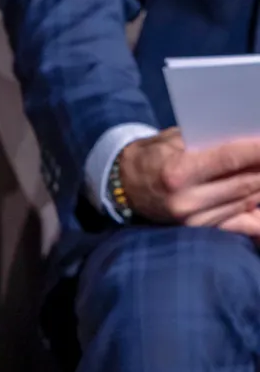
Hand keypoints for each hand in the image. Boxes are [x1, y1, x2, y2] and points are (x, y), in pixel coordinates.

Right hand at [118, 127, 259, 235]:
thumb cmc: (150, 155)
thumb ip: (204, 142)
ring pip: (246, 201)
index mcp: (176, 172)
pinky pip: (241, 222)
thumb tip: (244, 141)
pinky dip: (256, 209)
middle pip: (243, 183)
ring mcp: (195, 220)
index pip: (227, 159)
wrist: (124, 186)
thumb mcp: (170, 140)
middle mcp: (187, 200)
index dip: (255, 150)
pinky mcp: (201, 231)